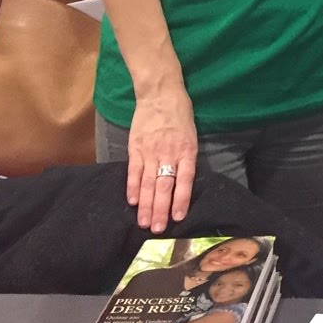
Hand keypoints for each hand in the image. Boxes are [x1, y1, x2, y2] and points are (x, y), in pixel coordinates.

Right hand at [126, 88, 197, 232]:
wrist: (160, 93)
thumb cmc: (180, 115)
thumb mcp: (191, 135)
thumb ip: (186, 158)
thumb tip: (182, 184)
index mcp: (186, 150)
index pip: (184, 179)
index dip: (181, 199)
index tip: (178, 217)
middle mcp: (168, 152)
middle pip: (164, 186)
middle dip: (161, 209)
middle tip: (158, 229)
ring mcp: (150, 151)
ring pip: (147, 183)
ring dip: (146, 205)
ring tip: (144, 223)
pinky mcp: (135, 147)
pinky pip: (133, 171)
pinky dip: (132, 187)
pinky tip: (132, 202)